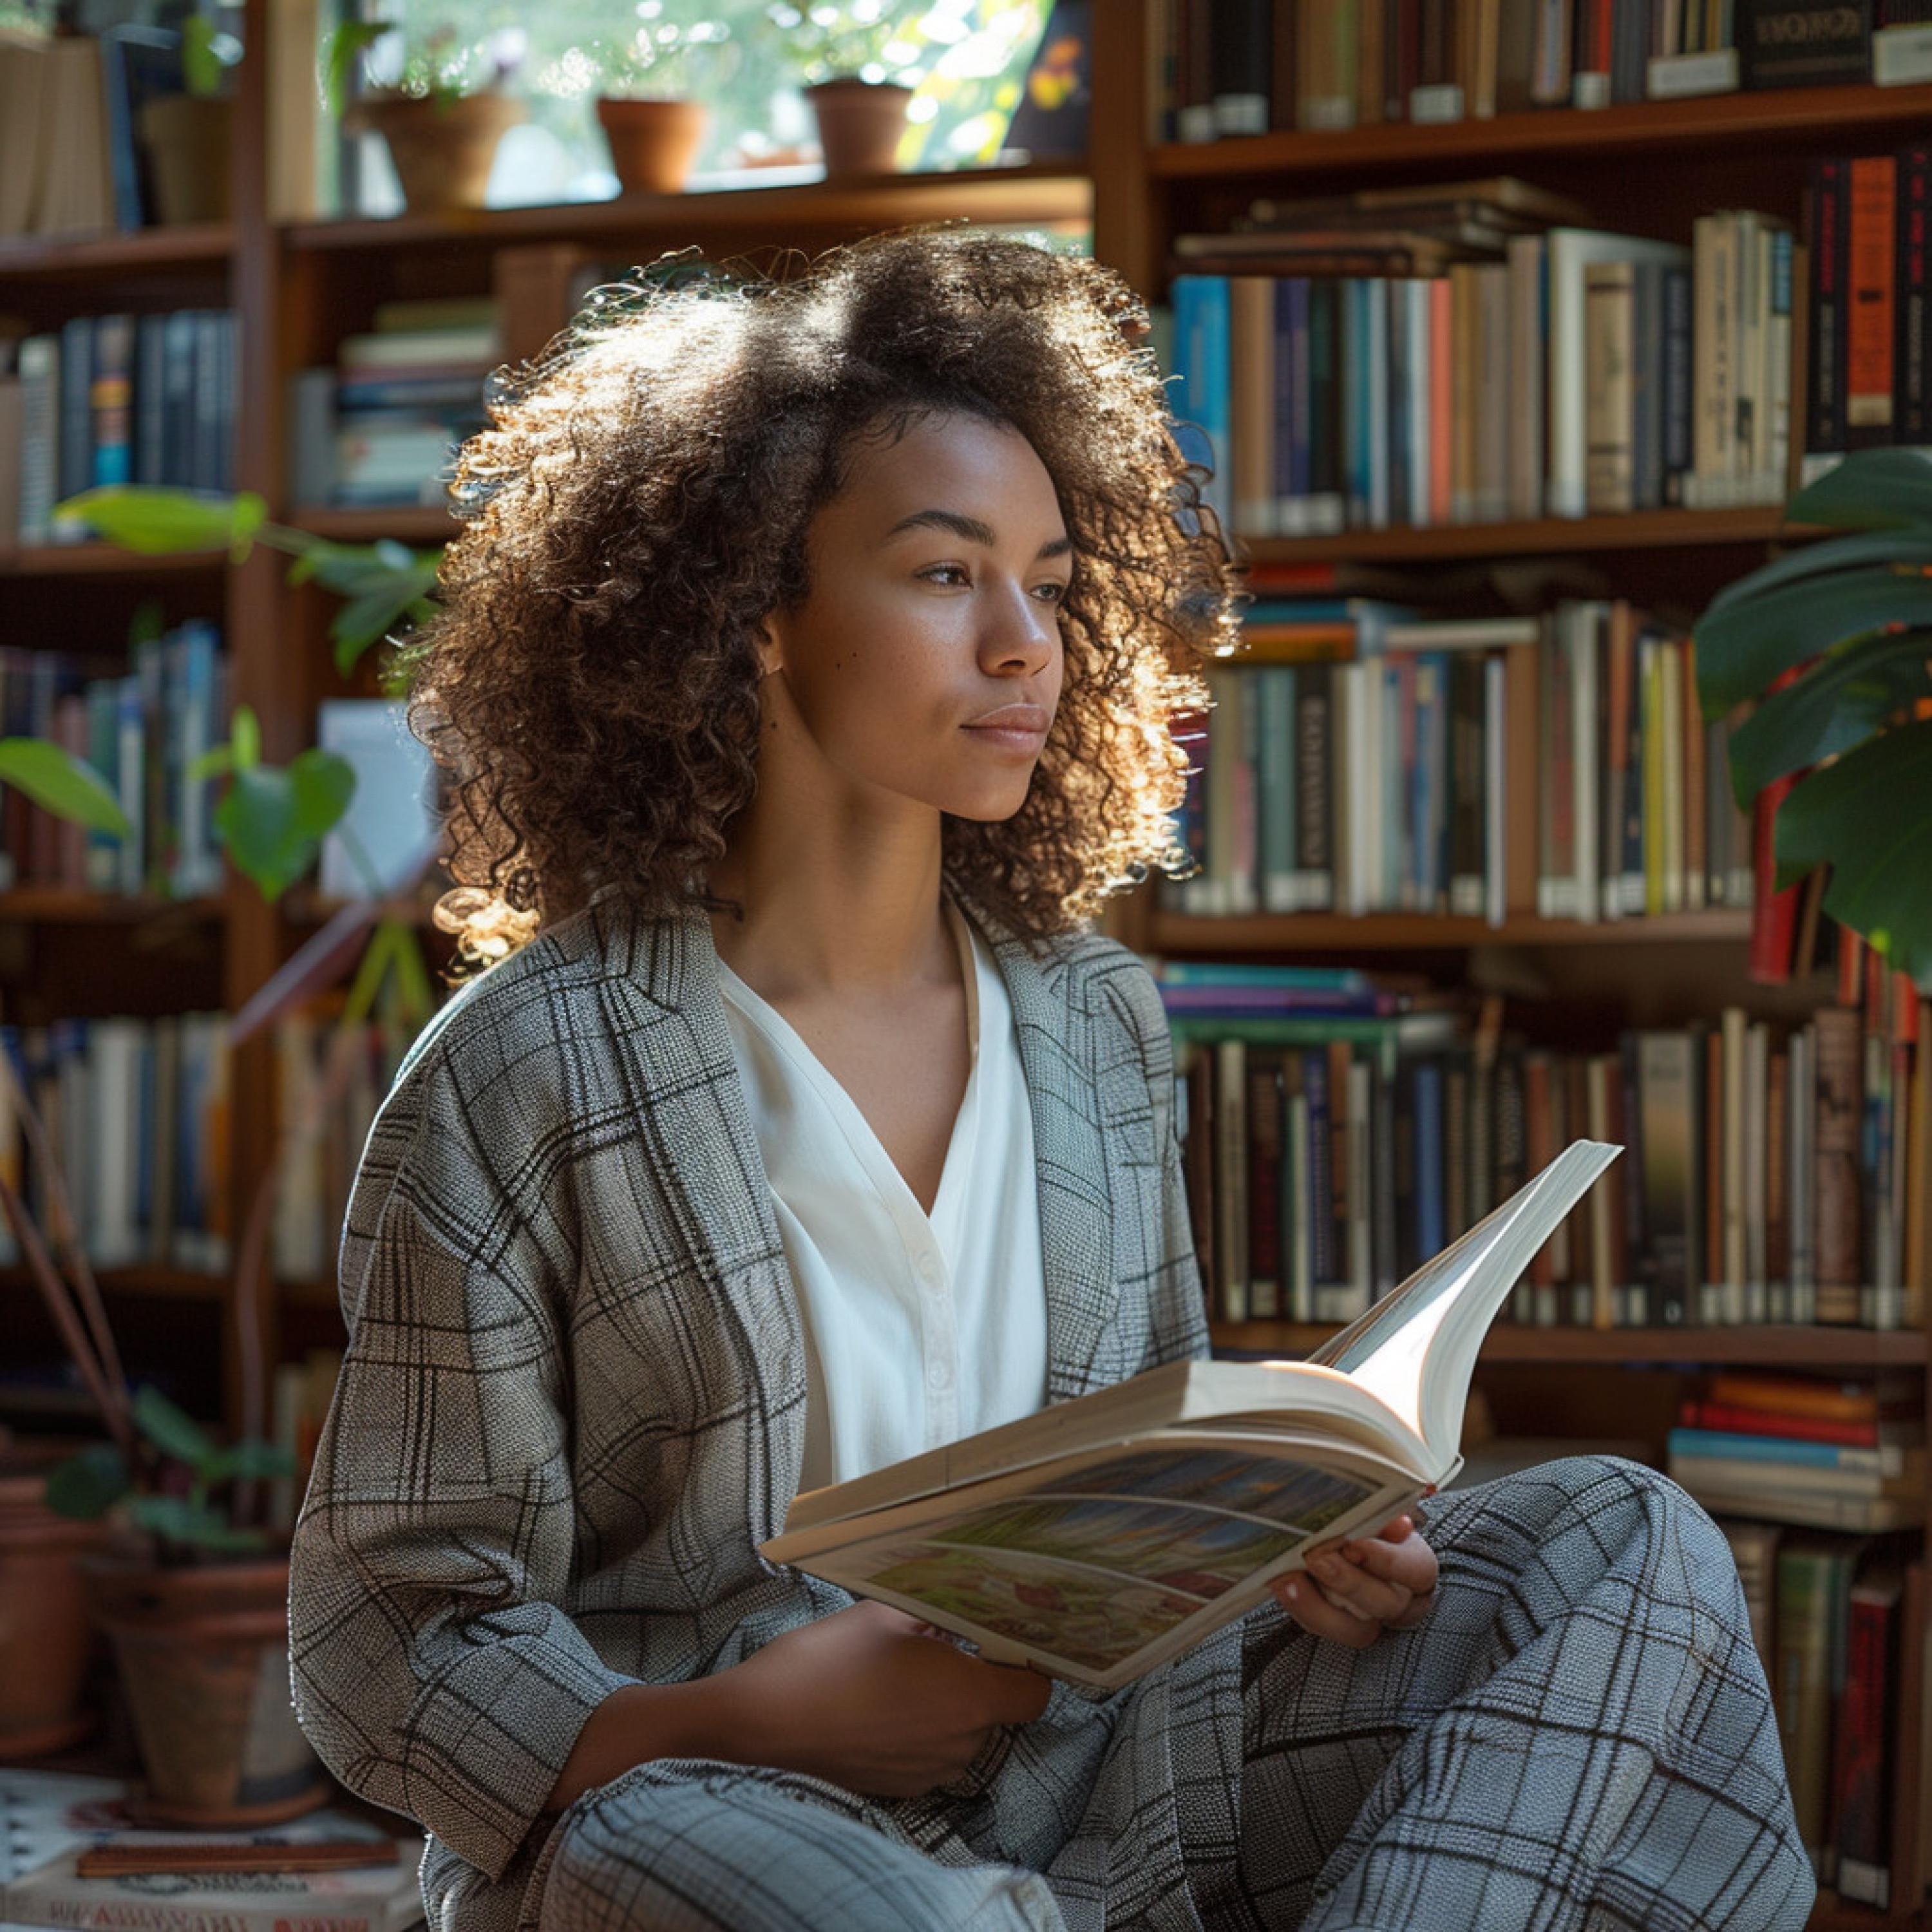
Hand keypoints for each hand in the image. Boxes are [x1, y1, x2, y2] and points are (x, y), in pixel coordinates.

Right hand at [716, 1600, 1051, 1798]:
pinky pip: (927, 1754)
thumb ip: (932, 1615)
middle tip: (938, 1646)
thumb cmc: (827, 1661)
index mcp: (968, 1697)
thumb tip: (956, 1611)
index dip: (1027, 1666)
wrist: (763, 1723)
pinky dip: (915, 1732)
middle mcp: (959, 1744)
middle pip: (994, 1710)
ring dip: (942, 1707)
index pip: (1035, 1693)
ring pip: (959, 1733)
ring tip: (897, 1675)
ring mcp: (928, 1774)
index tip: (1005, 1643)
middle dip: (973, 1679)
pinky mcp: (899, 1790)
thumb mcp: (885, 1615)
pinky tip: (876, 1706)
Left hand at [1268, 1503, 1438, 1649]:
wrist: (1338, 1540)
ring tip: (1290, 1578)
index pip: (1417, 1571)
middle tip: (1317, 1558)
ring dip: (1318, 1604)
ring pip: (1355, 1629)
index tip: (1354, 1545)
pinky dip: (1301, 1607)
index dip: (1387, 1561)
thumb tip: (1399, 1524)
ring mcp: (1370, 1619)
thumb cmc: (1365, 1523)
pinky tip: (1282, 1584)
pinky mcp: (1338, 1627)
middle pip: (1385, 1603)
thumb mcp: (1377, 1513)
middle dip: (1348, 1581)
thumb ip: (1385, 1515)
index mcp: (1416, 1567)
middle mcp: (1399, 1599)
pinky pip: (1322, 1629)